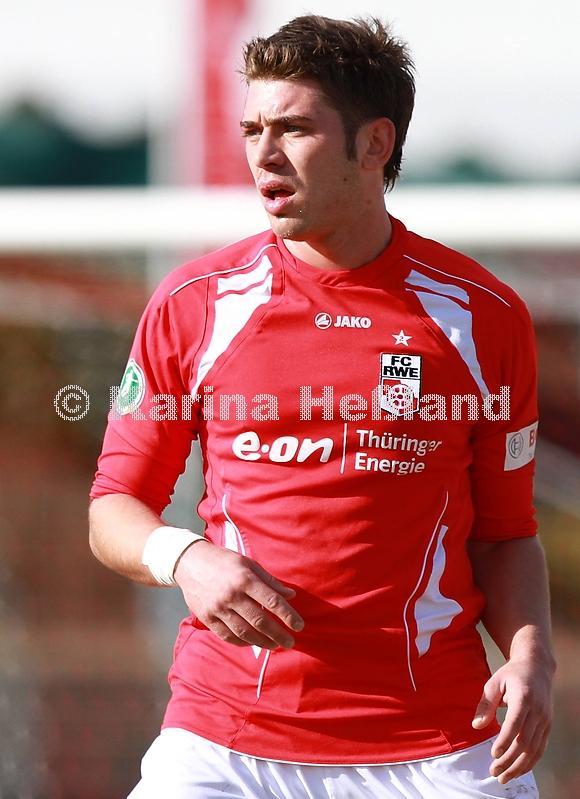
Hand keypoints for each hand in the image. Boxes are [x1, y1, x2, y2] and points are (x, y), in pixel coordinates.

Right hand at [174, 540, 303, 649]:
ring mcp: (218, 608)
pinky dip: (243, 642)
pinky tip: (253, 643)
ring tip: (275, 645)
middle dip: (278, 634)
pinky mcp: (207, 618)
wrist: (190, 563)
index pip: (272, 601)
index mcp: (245, 579)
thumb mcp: (249, 564)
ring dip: (262, 642)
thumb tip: (291, 595)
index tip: (299, 626)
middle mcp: (232, 595)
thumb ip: (270, 581)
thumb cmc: (224, 561)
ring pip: (244, 632)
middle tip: (290, 642)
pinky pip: (228, 636)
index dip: (288, 615)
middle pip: (260, 620)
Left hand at [472, 657, 553, 783]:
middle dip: (509, 760)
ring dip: (519, 766)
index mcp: (523, 697)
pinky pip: (540, 748)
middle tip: (494, 772)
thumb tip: (476, 726)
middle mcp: (537, 710)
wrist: (537, 666)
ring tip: (504, 777)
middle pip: (525, 741)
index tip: (493, 754)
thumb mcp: (494, 682)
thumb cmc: (511, 674)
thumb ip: (485, 704)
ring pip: (534, 749)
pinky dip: (530, 762)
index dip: (505, 741)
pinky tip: (518, 770)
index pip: (515, 724)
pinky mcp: (548, 725)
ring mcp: (545, 719)